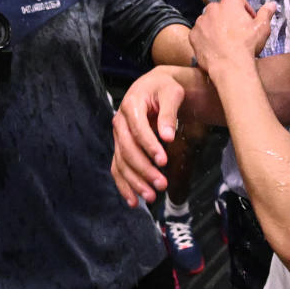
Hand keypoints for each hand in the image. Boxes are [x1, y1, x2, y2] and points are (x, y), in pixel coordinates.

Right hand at [111, 68, 185, 205]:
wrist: (154, 87)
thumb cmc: (165, 89)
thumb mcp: (172, 93)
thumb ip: (169, 113)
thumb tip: (168, 137)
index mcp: (131, 105)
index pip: (138, 130)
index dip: (150, 147)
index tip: (164, 161)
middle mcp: (120, 122)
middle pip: (128, 150)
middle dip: (144, 169)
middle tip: (162, 185)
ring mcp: (118, 136)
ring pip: (121, 162)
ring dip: (134, 182)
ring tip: (151, 197)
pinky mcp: (120, 146)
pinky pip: (117, 167)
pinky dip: (123, 185)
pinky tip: (133, 201)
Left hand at [190, 0, 275, 76]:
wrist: (230, 66)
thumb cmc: (247, 45)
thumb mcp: (262, 28)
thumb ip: (266, 13)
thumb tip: (272, 4)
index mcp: (229, 2)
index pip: (239, 3)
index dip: (246, 14)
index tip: (249, 24)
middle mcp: (212, 8)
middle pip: (222, 11)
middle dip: (229, 19)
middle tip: (237, 34)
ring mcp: (200, 22)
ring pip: (209, 22)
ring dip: (216, 28)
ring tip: (225, 42)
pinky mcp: (193, 35)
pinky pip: (200, 34)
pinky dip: (206, 39)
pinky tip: (215, 48)